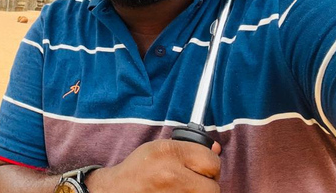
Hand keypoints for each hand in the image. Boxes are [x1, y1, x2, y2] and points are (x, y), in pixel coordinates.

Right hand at [87, 140, 220, 192]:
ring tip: (182, 188)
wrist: (118, 191)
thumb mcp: (159, 149)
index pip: (211, 160)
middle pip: (213, 186)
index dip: (208, 164)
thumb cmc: (139, 170)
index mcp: (168, 153)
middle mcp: (171, 175)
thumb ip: (188, 148)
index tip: (201, 166)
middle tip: (193, 181)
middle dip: (207, 184)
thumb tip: (218, 149)